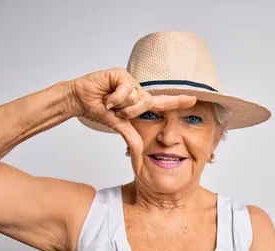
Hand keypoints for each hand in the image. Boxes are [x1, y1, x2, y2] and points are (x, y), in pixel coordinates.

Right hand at [71, 67, 196, 156]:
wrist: (80, 99)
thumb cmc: (98, 109)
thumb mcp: (118, 125)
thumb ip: (130, 136)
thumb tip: (139, 152)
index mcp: (139, 102)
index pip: (162, 103)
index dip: (178, 101)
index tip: (194, 99)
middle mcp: (137, 90)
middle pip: (146, 103)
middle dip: (128, 113)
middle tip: (114, 111)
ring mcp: (129, 80)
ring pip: (135, 97)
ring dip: (120, 105)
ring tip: (108, 102)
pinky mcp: (120, 74)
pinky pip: (125, 90)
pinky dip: (115, 98)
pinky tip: (105, 97)